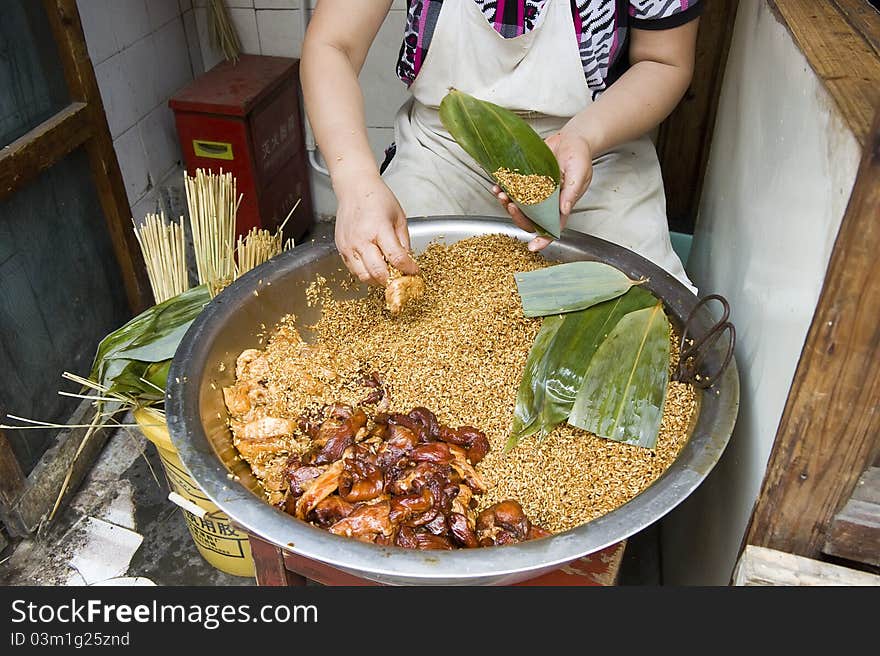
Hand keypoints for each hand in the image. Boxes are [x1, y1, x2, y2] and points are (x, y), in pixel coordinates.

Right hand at [334, 173, 418, 284]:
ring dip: (378, 279)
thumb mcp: (399, 217)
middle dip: (392, 280)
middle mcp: (361, 239)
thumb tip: (407, 262)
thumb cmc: (376, 198)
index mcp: (379, 228)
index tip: (414, 272)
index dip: (408, 269)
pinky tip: (374, 265)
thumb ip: (403, 242)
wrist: (354, 188)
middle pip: (378, 273)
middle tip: (401, 279)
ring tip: (387, 273)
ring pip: (364, 276)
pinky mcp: (341, 249)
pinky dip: (365, 273)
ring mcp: (349, 246)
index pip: (396, 258)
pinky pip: (353, 270)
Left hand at [492, 128, 593, 250]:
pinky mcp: (527, 182)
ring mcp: (536, 193)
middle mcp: (547, 203)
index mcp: (561, 206)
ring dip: (507, 204)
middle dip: (518, 217)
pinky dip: (504, 190)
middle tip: (511, 205)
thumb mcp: (580, 173)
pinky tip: (498, 185)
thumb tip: (564, 210)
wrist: (571, 139)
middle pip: (530, 220)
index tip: (533, 247)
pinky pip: (513, 191)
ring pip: (519, 207)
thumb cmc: (580, 156)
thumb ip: (572, 192)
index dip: (543, 240)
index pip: (553, 228)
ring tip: (501, 194)